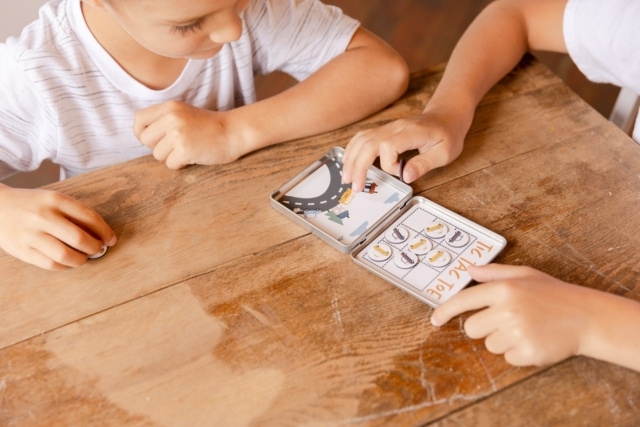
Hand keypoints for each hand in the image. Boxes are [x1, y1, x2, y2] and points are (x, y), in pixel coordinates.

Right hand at [0, 185, 115, 269]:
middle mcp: (43, 217)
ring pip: (66, 256)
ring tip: (84, 257)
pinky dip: (65, 266)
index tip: (111, 240)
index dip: (105, 231)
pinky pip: (51, 265)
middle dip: (95, 247)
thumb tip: (101, 234)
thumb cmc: (33, 205)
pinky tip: (68, 262)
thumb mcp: (54, 200)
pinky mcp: (22, 251)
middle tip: (98, 250)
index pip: (90, 217)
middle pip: (80, 239)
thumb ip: (75, 213)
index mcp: (55, 200)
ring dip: (82, 260)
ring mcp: (31, 235)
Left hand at [134, 101, 242, 169]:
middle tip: (175, 147)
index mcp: (170, 107)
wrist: (234, 132)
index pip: (139, 119)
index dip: (141, 133)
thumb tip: (143, 138)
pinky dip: (180, 165)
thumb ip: (164, 120)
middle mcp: (171, 118)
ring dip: (171, 157)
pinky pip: (170, 164)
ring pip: (157, 155)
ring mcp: (177, 134)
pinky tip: (193, 157)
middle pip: (146, 140)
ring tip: (188, 150)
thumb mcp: (184, 114)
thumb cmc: (210, 127)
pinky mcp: (184, 150)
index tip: (152, 140)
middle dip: (158, 148)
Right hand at [341, 105, 469, 191]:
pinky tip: (348, 162)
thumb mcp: (444, 153)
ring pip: (361, 139)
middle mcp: (395, 127)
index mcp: (411, 132)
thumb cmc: (447, 136)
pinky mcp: (384, 130)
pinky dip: (352, 149)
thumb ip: (424, 164)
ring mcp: (388, 127)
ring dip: (351, 158)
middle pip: (368, 143)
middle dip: (358, 166)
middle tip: (355, 186)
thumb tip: (406, 177)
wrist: (446, 117)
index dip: (389, 164)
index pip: (388, 146)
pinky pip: (363, 137)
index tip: (400, 173)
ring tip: (346, 177)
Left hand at [431, 263, 596, 366]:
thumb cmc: (553, 294)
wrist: (586, 316)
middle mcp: (508, 310)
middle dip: (484, 327)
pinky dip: (518, 353)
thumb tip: (468, 270)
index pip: (464, 301)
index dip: (445, 311)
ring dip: (504, 340)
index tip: (434, 320)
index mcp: (504, 288)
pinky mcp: (527, 352)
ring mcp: (517, 332)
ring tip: (527, 328)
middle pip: (472, 328)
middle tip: (508, 321)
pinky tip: (535, 340)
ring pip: (489, 345)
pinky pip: (508, 358)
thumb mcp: (525, 275)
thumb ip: (494, 273)